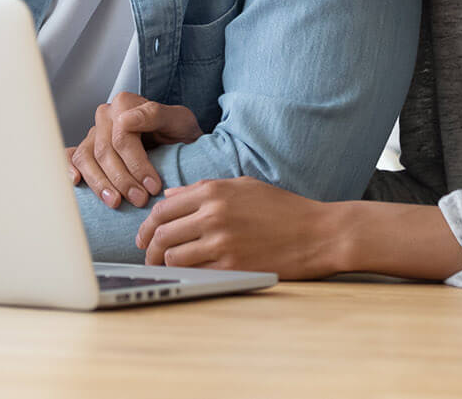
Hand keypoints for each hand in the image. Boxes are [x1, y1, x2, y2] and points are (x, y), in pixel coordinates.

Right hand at [68, 92, 200, 208]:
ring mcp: (93, 132)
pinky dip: (69, 169)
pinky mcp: (87, 149)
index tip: (154, 186)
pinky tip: (76, 182)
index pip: (122, 137)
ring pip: (86, 158)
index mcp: (125, 103)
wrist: (178, 143)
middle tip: (140, 199)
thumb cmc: (179, 132)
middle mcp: (106, 115)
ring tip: (116, 202)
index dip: (137, 164)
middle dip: (122, 179)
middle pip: (104, 151)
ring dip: (100, 183)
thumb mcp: (179, 120)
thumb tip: (125, 121)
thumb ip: (155, 115)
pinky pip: (71, 157)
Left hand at [135, 177, 341, 278]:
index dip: (146, 226)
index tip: (144, 237)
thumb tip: (169, 195)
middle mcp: (213, 214)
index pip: (163, 209)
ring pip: (173, 256)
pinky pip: (195, 272)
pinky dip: (187, 274)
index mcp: (213, 191)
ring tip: (167, 268)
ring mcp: (222, 241)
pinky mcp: (232, 266)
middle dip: (149, 248)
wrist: (317, 233)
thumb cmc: (282, 208)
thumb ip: (203, 189)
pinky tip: (189, 274)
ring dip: (165, 264)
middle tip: (149, 257)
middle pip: (161, 234)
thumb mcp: (243, 186)